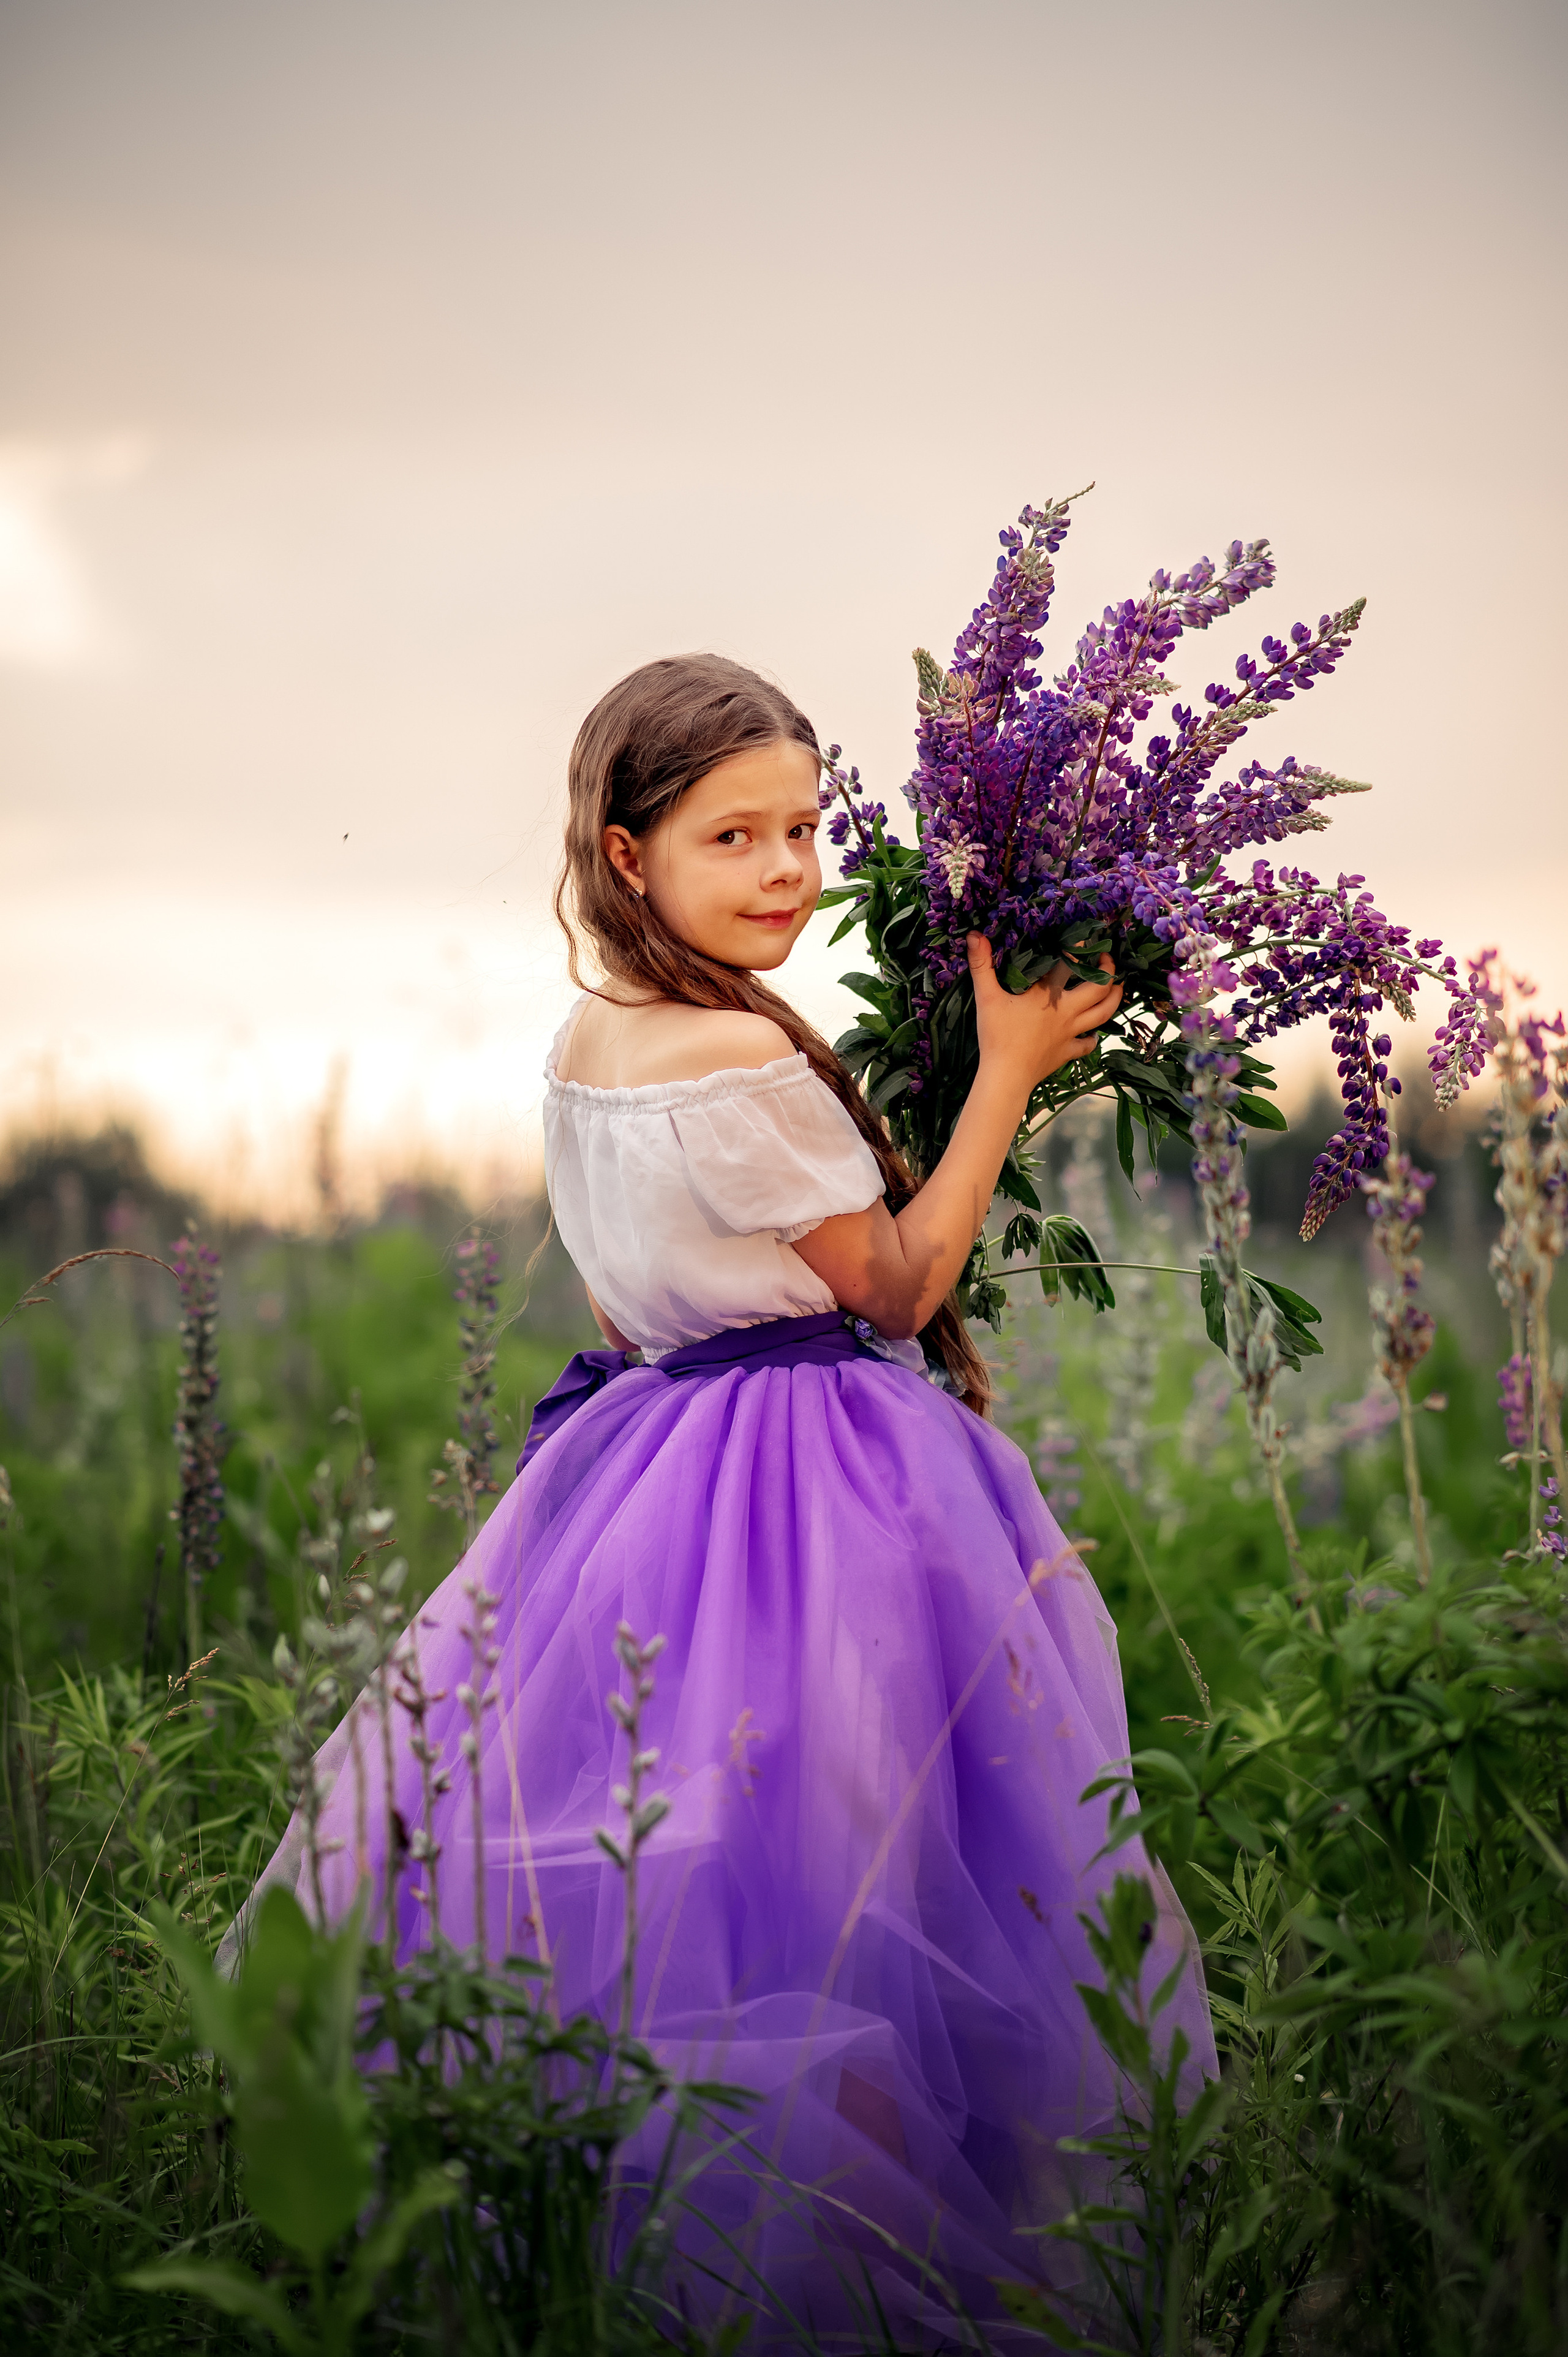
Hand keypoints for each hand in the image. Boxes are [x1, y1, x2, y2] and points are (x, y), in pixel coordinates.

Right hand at [966, 933, 1122, 1095]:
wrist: (1006, 1077)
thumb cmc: (997, 1037)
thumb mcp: (986, 998)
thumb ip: (981, 965)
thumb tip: (974, 935)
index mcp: (1047, 994)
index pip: (1069, 963)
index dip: (1079, 946)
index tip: (1085, 934)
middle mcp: (1066, 1011)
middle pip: (1099, 988)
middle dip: (1109, 971)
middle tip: (1107, 959)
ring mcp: (1070, 1033)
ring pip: (1103, 1014)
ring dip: (1114, 999)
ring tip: (1118, 987)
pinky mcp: (1067, 1052)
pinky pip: (1087, 1045)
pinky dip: (1093, 1038)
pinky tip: (1092, 1034)